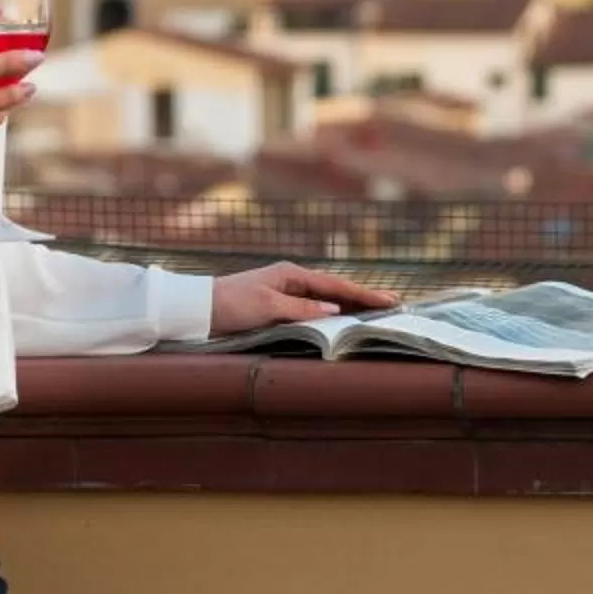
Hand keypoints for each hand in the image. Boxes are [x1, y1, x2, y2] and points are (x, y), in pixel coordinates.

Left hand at [209, 261, 398, 334]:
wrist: (199, 308)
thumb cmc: (231, 305)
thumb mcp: (267, 308)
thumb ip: (301, 308)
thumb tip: (334, 310)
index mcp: (292, 275)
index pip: (336, 287)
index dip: (364, 294)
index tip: (390, 299)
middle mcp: (292, 280)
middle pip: (336, 290)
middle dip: (364, 297)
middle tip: (393, 303)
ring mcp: (286, 291)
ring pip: (326, 298)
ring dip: (350, 304)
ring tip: (375, 311)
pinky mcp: (278, 304)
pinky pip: (313, 307)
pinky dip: (332, 311)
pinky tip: (342, 318)